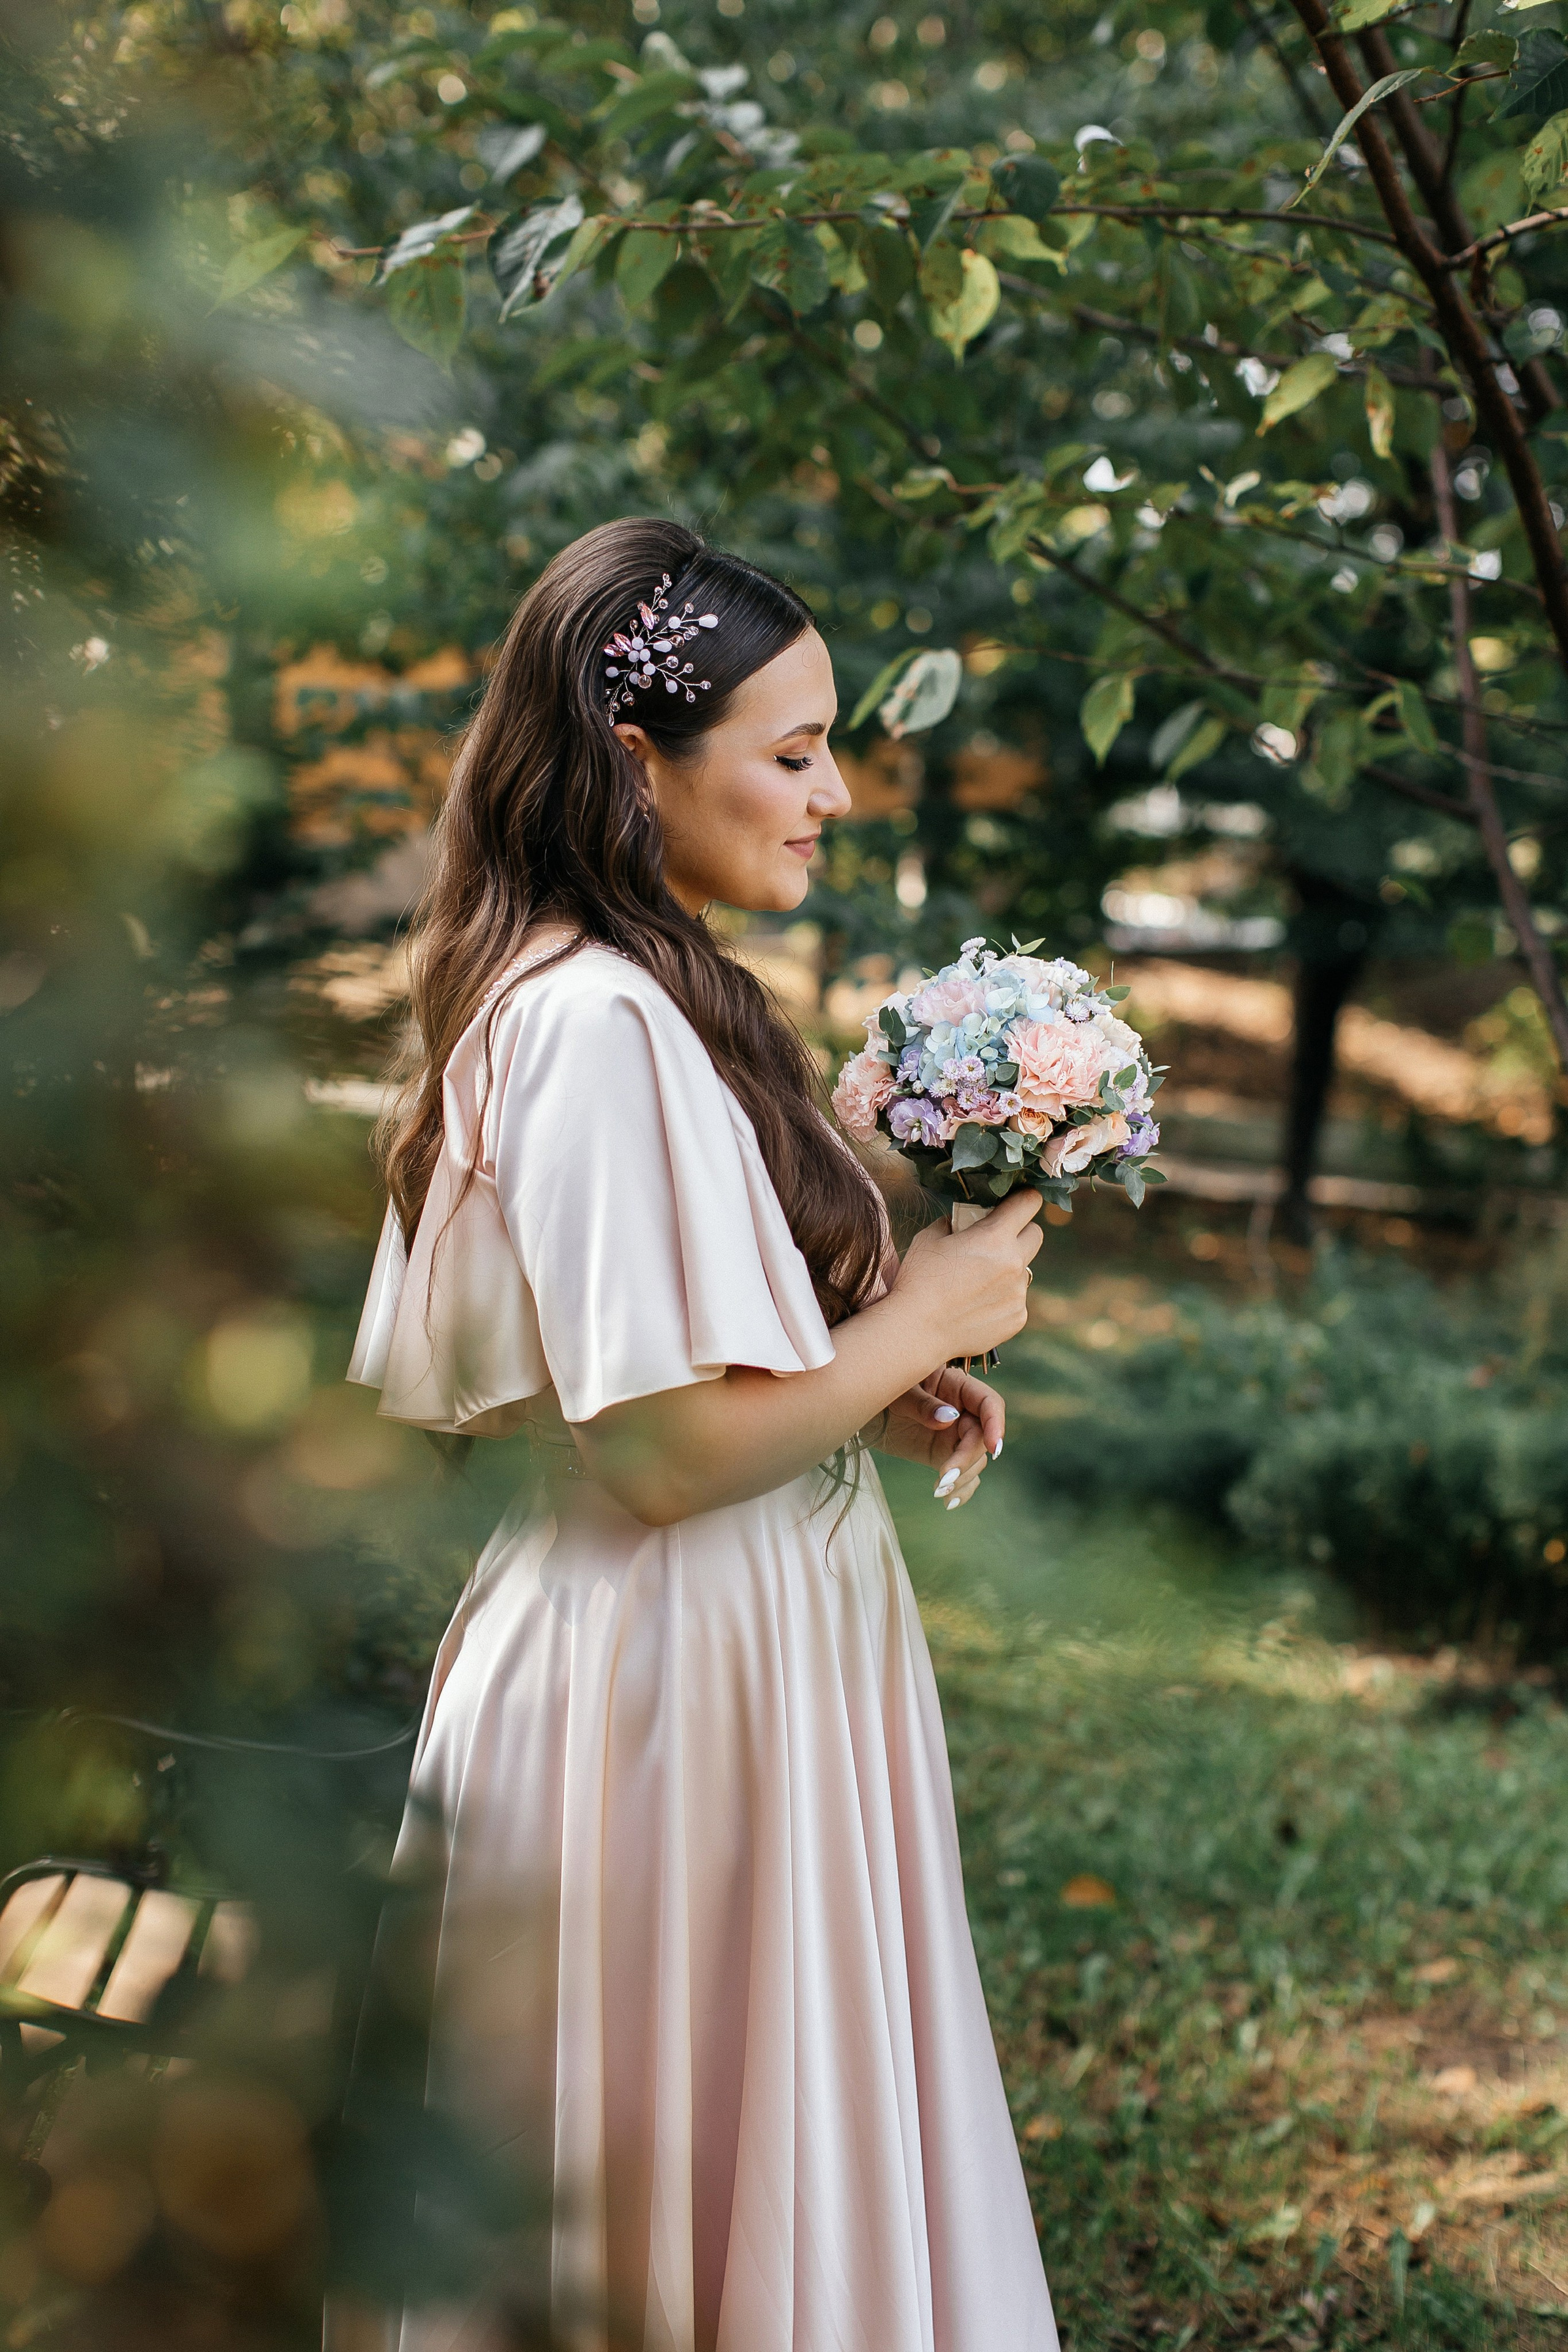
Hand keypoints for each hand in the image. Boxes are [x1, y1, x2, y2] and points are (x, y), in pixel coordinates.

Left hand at [869, 1365, 1004, 1510]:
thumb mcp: (897, 1393)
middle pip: (981, 1437)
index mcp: (955, 1386)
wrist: (858, 1410)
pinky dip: (961, 1490)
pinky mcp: (941, 1455)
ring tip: (939, 1490)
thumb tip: (949, 1418)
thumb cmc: (879, 1390)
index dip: (996, 1424)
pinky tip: (949, 1502)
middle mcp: (961, 1411)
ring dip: (963, 1478)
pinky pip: (963, 1475)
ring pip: (975, 1459)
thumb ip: (923, 1404)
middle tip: (945, 1478)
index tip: (993, 1448)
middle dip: (967, 1459)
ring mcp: (953, 1435)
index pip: (988, 1403)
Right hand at [890, 1188, 1042, 1365]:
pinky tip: (976, 1306)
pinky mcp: (1017, 1318)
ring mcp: (1018, 1293)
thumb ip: (953, 1223)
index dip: (1024, 1198)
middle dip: (1020, 1232)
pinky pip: (1015, 1300)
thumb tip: (962, 1221)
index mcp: (995, 1237)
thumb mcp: (930, 1238)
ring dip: (1007, 1270)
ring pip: (1023, 1271)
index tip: (1019, 1200)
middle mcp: (1014, 1263)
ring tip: (976, 1284)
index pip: (1028, 1203)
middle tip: (996, 1241)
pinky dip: (1001, 1299)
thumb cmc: (919, 1280)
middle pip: (1036, 1235)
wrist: (916, 1330)